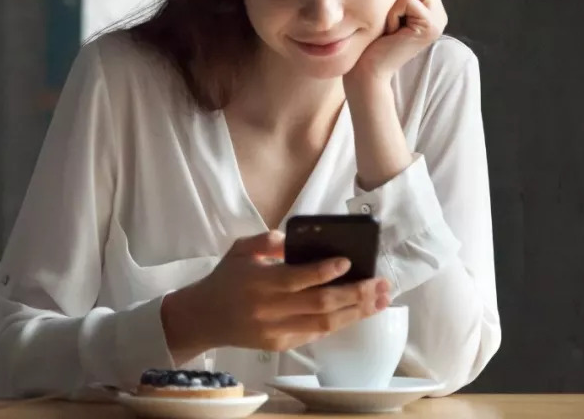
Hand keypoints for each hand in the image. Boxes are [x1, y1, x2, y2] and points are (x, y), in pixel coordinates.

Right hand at [162, 231, 389, 361]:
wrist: (204, 317)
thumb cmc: (225, 279)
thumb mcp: (240, 250)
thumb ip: (266, 240)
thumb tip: (295, 239)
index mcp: (259, 282)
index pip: (298, 278)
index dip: (326, 271)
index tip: (347, 261)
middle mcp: (269, 309)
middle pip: (320, 303)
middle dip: (355, 294)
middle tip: (380, 283)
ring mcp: (276, 330)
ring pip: (325, 324)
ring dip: (356, 312)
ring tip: (379, 300)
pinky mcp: (280, 345)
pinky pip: (315, 334)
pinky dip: (339, 322)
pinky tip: (356, 312)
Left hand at [348, 0, 447, 85]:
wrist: (368, 68)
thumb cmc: (372, 37)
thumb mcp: (387, 4)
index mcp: (431, 4)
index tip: (389, 5)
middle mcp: (440, 10)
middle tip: (391, 17)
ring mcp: (439, 18)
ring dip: (394, 0)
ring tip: (391, 23)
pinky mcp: (431, 25)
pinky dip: (392, 12)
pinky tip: (391, 30)